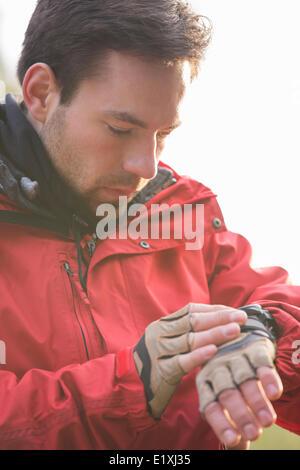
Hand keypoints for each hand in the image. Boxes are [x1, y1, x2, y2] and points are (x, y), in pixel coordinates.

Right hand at [134, 303, 247, 418]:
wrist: (132, 385)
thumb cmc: (159, 361)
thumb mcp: (169, 341)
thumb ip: (188, 331)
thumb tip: (222, 320)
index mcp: (163, 323)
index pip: (191, 310)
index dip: (214, 310)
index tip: (235, 311)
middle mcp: (160, 334)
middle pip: (192, 322)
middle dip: (219, 318)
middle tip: (241, 318)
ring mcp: (159, 352)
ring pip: (190, 339)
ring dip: (214, 334)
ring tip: (234, 330)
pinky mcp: (161, 371)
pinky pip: (182, 361)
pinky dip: (198, 355)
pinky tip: (214, 350)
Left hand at [196, 308, 282, 448]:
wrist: (239, 337)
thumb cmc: (230, 377)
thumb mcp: (223, 396)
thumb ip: (228, 421)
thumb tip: (236, 448)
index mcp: (205, 382)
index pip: (210, 405)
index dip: (221, 423)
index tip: (233, 440)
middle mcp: (217, 368)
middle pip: (227, 393)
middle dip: (241, 414)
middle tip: (253, 434)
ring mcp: (235, 356)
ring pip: (245, 380)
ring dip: (257, 401)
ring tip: (267, 421)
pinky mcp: (253, 349)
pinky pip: (261, 364)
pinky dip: (268, 379)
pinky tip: (275, 394)